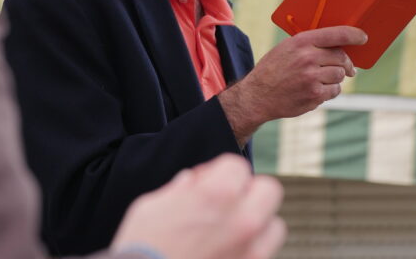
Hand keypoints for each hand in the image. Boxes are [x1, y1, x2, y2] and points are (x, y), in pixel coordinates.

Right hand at [111, 154, 285, 258]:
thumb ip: (180, 189)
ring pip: (273, 226)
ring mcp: (251, 252)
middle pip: (268, 189)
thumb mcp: (152, 205)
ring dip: (256, 224)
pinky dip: (250, 251)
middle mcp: (242, 221)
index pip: (237, 166)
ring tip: (229, 233)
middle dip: (248, 192)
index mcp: (217, 194)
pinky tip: (226, 253)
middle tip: (226, 203)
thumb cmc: (141, 247)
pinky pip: (263, 254)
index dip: (219, 172)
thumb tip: (192, 182)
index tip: (205, 183)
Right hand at [218, 26, 366, 143]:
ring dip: (335, 78)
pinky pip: (334, 91)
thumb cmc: (273, 69)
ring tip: (320, 80)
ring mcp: (312, 77)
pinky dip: (329, 91)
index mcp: (301, 42)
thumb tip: (338, 47)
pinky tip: (315, 91)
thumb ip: (309, 45)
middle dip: (345, 63)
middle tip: (347, 68)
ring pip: (339, 75)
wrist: (258, 95)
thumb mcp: (286, 48)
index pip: (336, 34)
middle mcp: (308, 58)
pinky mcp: (314, 95)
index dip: (353, 35)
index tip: (363, 37)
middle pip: (341, 57)